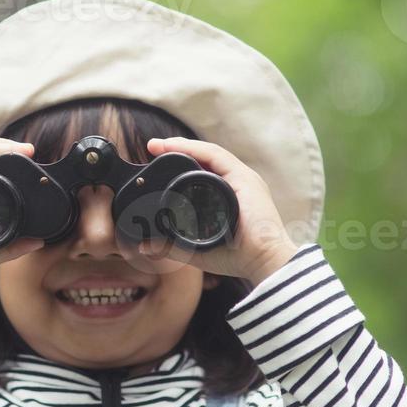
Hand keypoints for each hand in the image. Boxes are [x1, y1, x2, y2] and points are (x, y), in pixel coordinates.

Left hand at [138, 136, 299, 287]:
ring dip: (181, 146)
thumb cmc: (236, 257)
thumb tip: (143, 246)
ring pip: (208, 154)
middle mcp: (237, 183)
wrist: (263, 260)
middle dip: (177, 151)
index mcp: (229, 197)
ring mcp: (242, 178)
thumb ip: (171, 246)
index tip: (154, 164)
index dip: (179, 165)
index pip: (202, 173)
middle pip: (204, 160)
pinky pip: (215, 155)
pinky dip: (194, 148)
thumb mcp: (196, 249)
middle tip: (151, 147)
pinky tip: (175, 146)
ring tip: (157, 145)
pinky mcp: (244, 177)